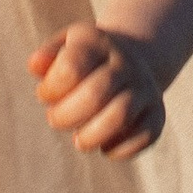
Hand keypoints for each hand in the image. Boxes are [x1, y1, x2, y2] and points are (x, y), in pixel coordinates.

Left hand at [28, 21, 165, 162]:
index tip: (46, 95)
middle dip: (66, 116)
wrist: (132, 57)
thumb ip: (46, 56)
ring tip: (79, 140)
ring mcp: (144, 88)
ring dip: (91, 136)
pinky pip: (145, 135)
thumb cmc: (84, 59)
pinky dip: (120, 149)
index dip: (51, 90)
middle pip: (95, 94)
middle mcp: (125, 63)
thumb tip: (35, 66)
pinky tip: (105, 146)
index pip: (71, 68)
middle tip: (56, 119)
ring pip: (120, 116)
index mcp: (98, 43)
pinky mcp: (157, 113)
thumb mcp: (64, 47)